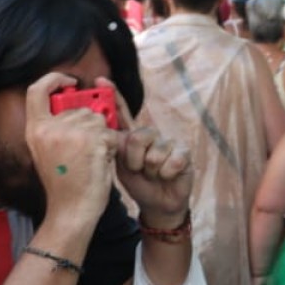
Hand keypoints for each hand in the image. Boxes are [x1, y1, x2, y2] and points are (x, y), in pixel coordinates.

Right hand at [25, 74, 117, 227]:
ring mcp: (69, 132)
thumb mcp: (47, 151)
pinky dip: (110, 146)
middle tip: (87, 150)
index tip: (70, 81)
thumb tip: (80, 105)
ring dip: (101, 136)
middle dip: (90, 124)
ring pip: (97, 118)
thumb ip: (57, 127)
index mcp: (35, 130)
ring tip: (91, 159)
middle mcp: (49, 128)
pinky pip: (108, 132)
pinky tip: (100, 162)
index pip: (36, 90)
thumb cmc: (65, 184)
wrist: (71, 209)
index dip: (53, 79)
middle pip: (79, 107)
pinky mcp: (90, 139)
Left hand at [101, 81, 192, 222]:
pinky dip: (166, 174)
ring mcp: (168, 143)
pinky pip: (171, 162)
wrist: (159, 204)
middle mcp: (151, 135)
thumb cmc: (139, 183)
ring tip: (153, 175)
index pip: (122, 113)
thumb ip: (117, 147)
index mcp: (133, 136)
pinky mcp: (184, 154)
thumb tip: (111, 132)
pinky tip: (167, 176)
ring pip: (153, 154)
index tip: (100, 81)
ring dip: (150, 172)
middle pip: (137, 138)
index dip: (113, 96)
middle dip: (135, 161)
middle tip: (139, 170)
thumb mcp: (121, 166)